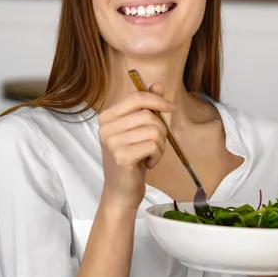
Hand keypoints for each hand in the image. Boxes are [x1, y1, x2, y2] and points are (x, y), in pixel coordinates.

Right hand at [98, 83, 173, 211]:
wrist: (120, 191)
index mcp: (107, 117)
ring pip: (154, 131)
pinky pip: (153, 145)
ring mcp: (112, 142)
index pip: (136, 97)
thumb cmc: (131, 159)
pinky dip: (157, 156)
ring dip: (160, 145)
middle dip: (160, 130)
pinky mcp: (122, 156)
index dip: (157, 100)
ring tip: (150, 155)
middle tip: (154, 145)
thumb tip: (159, 84)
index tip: (171, 108)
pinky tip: (147, 163)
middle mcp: (106, 127)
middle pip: (148, 115)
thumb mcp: (138, 130)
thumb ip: (147, 107)